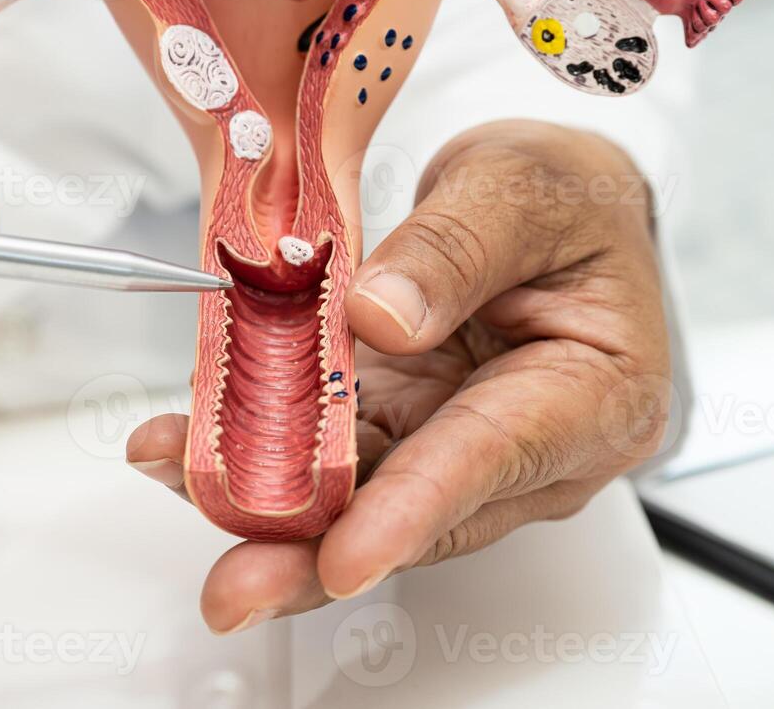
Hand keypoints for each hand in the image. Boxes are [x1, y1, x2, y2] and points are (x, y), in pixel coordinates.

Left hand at [127, 120, 669, 632]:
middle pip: (416, 513)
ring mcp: (452, 444)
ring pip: (357, 498)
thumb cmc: (568, 200)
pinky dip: (256, 452)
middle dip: (316, 550)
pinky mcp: (399, 429)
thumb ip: (458, 247)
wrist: (557, 206)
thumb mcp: (525, 187)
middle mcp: (526, 448)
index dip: (411, 510)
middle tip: (239, 586)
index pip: (495, 458)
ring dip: (266, 506)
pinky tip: (187, 444)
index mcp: (594, 396)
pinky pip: (325, 455)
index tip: (348, 554)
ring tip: (179, 481)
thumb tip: (379, 316)